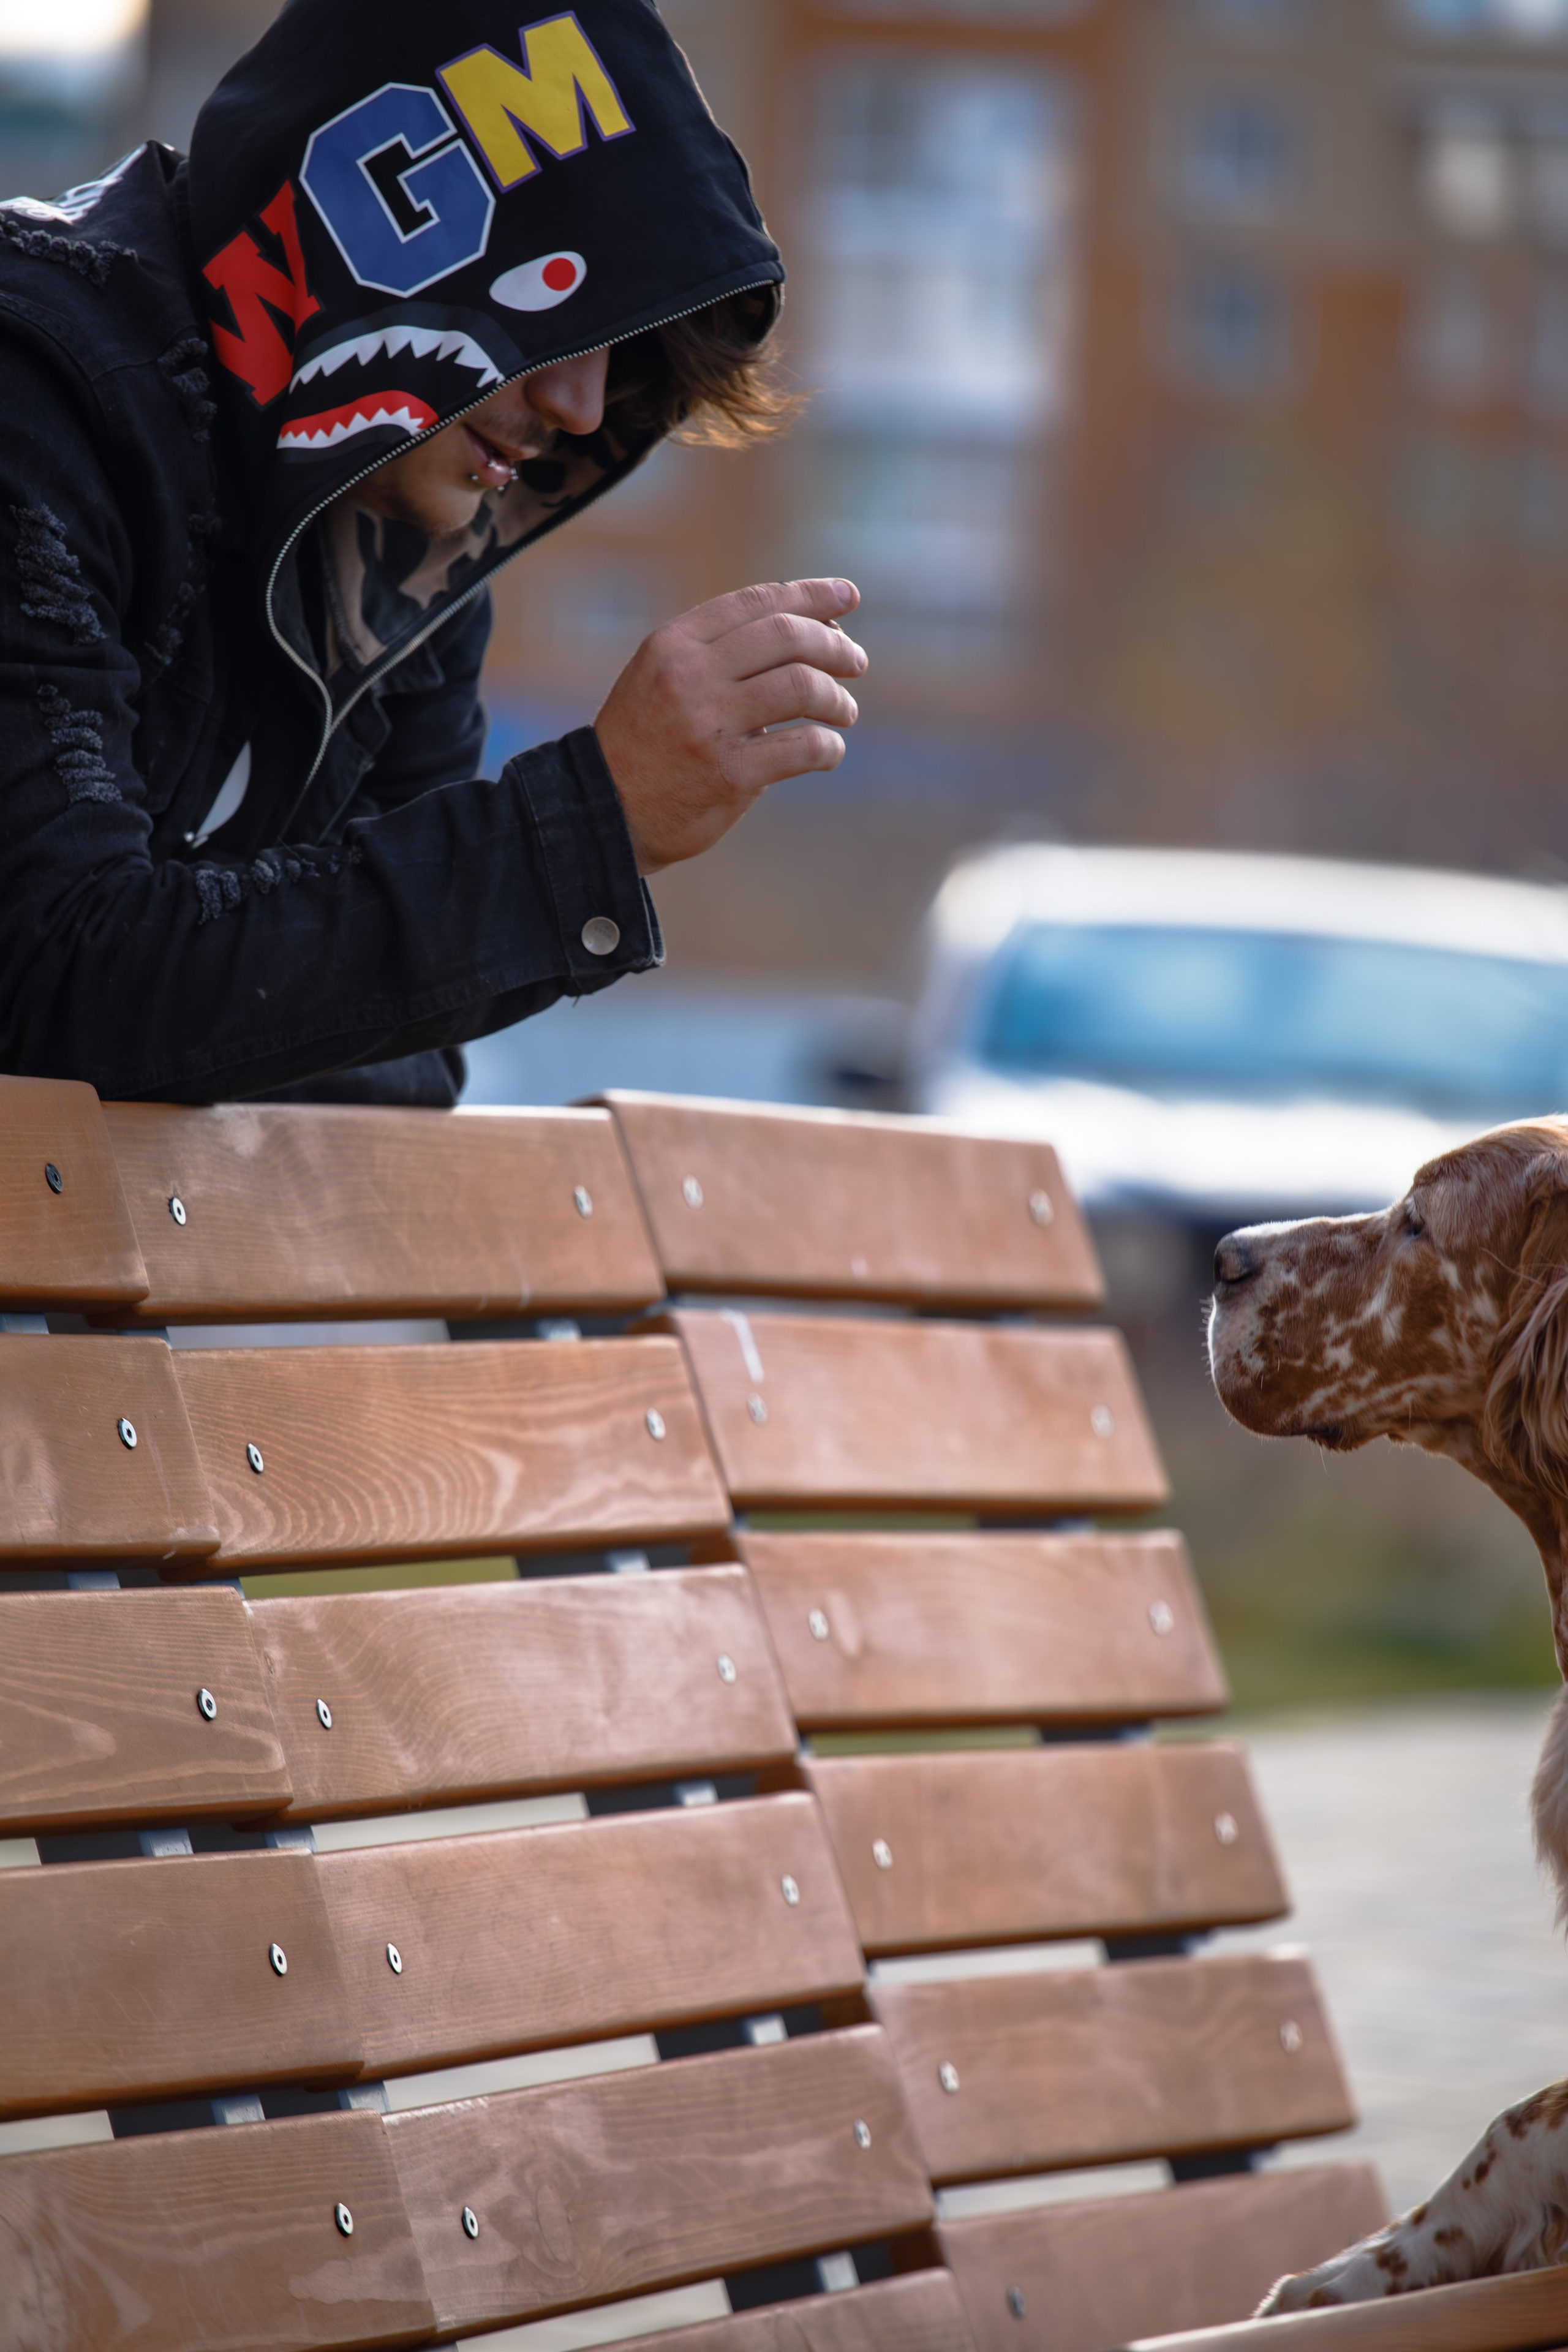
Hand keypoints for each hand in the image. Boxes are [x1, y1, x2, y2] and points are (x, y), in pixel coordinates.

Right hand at [594, 578, 865, 874]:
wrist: (603, 813)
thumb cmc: (646, 743)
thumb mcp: (661, 678)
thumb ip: (718, 652)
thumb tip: (812, 627)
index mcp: (672, 645)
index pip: (756, 603)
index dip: (811, 595)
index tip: (848, 597)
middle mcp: (689, 676)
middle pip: (787, 637)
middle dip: (834, 645)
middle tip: (855, 662)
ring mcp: (708, 725)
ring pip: (802, 685)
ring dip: (837, 698)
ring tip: (844, 711)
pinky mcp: (729, 775)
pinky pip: (804, 746)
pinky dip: (829, 746)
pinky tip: (828, 751)